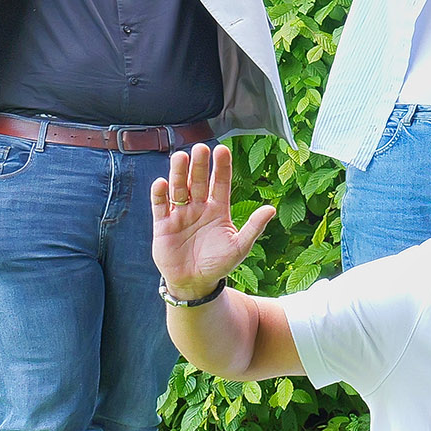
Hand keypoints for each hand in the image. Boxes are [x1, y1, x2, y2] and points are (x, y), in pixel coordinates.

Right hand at [149, 144, 276, 296]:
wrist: (195, 282)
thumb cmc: (219, 263)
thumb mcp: (240, 246)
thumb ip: (254, 227)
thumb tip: (271, 209)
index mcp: (218, 209)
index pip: (220, 183)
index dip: (221, 168)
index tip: (222, 150)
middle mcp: (199, 207)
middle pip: (197, 181)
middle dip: (199, 165)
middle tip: (200, 148)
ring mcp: (180, 214)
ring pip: (179, 189)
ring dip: (179, 173)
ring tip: (180, 157)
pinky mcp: (163, 225)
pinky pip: (160, 206)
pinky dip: (160, 195)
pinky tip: (162, 183)